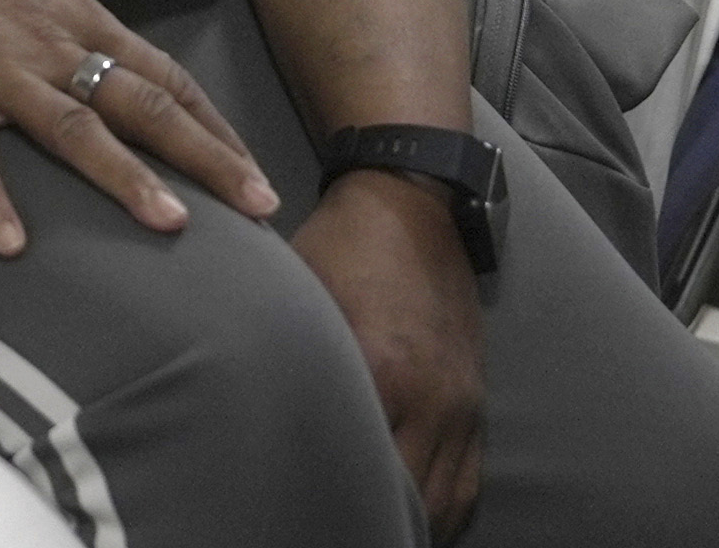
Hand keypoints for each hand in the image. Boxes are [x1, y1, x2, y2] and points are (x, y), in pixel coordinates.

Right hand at [0, 0, 278, 254]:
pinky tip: (11, 244)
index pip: (161, 75)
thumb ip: (64, 17)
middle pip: (140, 106)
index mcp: (72, 15)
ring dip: (124, 178)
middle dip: (205, 157)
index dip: (212, 125)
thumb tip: (99, 48)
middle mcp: (46, 45)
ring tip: (171, 224)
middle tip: (258, 206)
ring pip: (73, 129)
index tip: (251, 169)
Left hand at [298, 167, 485, 538]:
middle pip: (407, 497)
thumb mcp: (299, 292)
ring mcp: (460, 404)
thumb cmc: (341, 246)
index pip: (356, 460)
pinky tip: (411, 519)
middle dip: (369, 520)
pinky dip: (444, 510)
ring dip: (410, 525)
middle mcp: (431, 398)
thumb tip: (242, 410)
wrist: (412, 203)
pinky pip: (470, 481)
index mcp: (382, 369)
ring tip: (365, 531)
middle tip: (325, 528)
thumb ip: (288, 356)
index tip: (295, 510)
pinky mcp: (476, 402)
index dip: (326, 493)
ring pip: (446, 502)